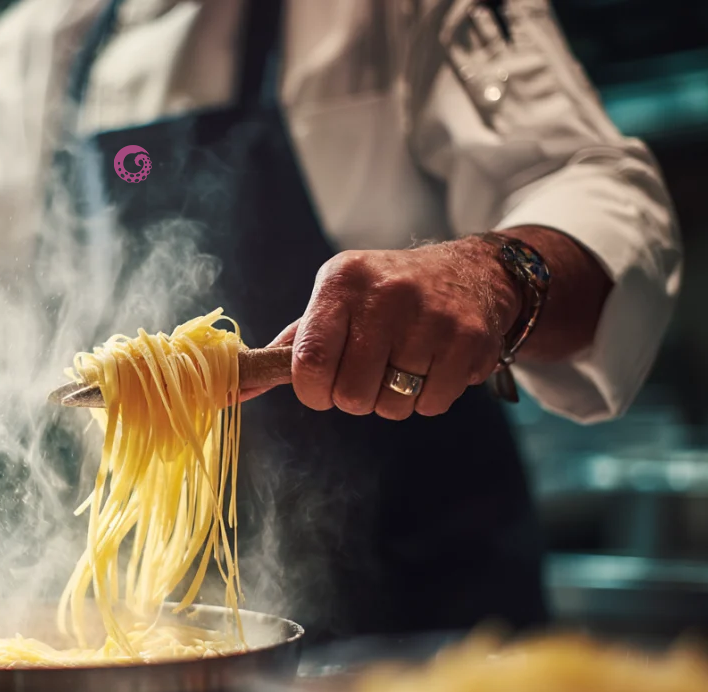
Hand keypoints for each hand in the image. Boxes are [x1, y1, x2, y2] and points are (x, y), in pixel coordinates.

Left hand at [254, 238, 521, 419]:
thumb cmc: (386, 298)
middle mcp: (386, 294)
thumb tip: (235, 385)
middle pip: (350, 393)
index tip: (322, 389)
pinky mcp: (469, 339)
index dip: (313, 391)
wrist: (473, 271)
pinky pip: (431, 404)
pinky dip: (428, 399)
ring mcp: (431, 316)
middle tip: (369, 376)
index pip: (310, 361)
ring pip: (392, 404)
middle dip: (355, 398)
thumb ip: (291, 346)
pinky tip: (434, 365)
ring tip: (405, 365)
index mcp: (342, 282)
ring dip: (394, 399)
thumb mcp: (336, 302)